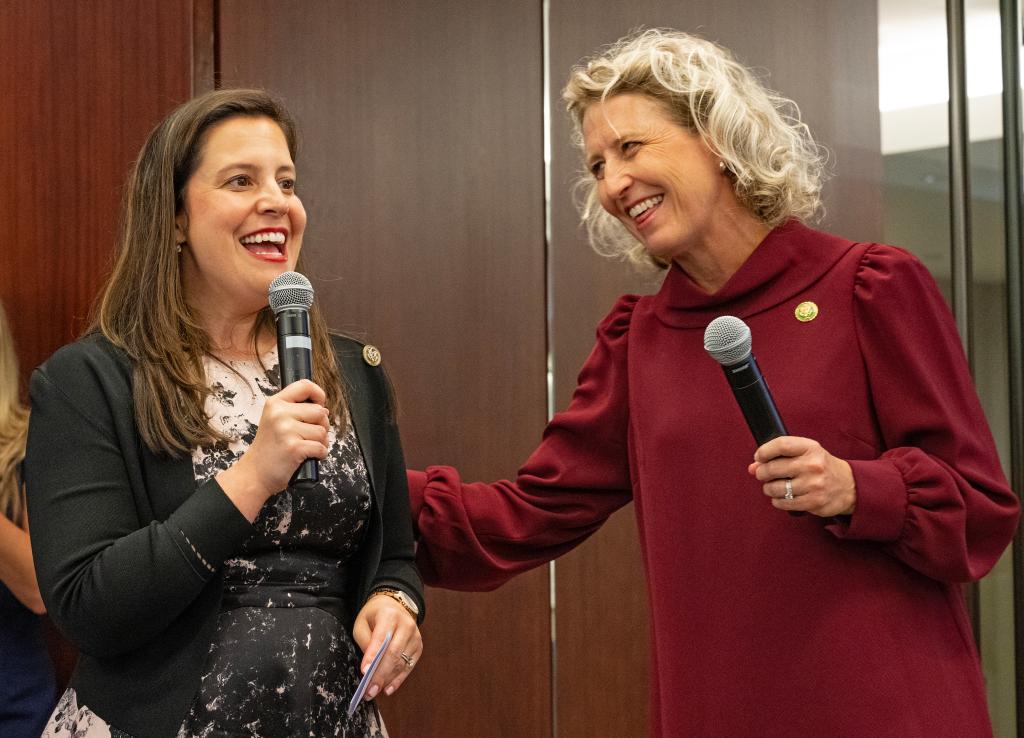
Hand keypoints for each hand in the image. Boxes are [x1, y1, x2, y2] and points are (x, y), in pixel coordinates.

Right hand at [216, 379, 329, 520]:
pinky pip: (322, 447)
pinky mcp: (295, 447)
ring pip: (323, 431)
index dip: (319, 394)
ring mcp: (287, 430)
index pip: (305, 385)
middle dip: (321, 425)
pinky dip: (319, 454)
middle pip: (320, 411)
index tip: (319, 405)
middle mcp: (280, 413)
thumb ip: (296, 410)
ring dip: (320, 442)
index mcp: (275, 403)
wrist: (255, 474)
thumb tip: (323, 408)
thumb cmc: (269, 449)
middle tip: (307, 435)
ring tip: (304, 446)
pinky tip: (306, 456)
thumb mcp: (275, 420)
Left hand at [353, 593, 422, 700]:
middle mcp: (406, 625)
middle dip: (380, 675)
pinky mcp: (419, 647)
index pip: (381, 638)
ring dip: (387, 680)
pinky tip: (388, 689)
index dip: (373, 656)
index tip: (365, 672)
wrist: (394, 606)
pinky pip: (409, 666)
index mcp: (390, 615)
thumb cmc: (375, 616)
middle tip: (368, 691)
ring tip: (373, 692)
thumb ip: (365, 642)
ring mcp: (415, 636)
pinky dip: (398, 679)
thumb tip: (369, 666)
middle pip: (393, 654)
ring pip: (401, 662)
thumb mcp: (362, 623)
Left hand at [748, 436, 855, 516]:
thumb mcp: (805, 454)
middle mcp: (813, 465)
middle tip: (763, 475)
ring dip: (768, 489)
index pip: (781, 445)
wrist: (849, 486)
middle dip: (762, 473)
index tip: (758, 457)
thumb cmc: (820, 467)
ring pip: (775, 488)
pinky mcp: (814, 502)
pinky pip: (783, 503)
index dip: (764, 451)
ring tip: (773, 487)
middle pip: (773, 468)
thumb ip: (778, 457)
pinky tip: (781, 497)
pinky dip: (777, 501)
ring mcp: (814, 484)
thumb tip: (753, 467)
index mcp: (810, 448)